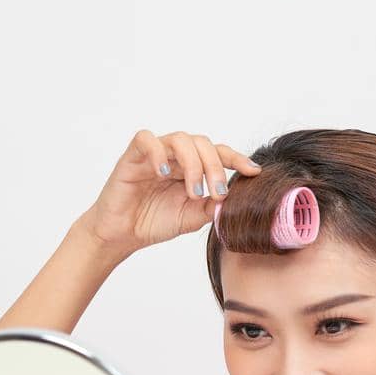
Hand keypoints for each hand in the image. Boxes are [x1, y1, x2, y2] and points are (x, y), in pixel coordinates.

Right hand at [76, 129, 261, 257]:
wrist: (122, 235)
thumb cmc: (154, 222)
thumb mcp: (192, 218)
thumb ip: (212, 206)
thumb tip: (234, 196)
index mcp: (192, 168)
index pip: (218, 154)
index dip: (237, 159)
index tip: (253, 172)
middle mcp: (176, 157)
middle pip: (203, 143)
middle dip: (216, 167)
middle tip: (217, 194)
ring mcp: (155, 154)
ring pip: (180, 139)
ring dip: (193, 164)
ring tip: (193, 191)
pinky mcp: (132, 156)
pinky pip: (146, 139)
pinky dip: (158, 152)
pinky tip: (164, 173)